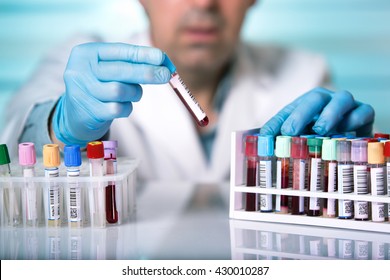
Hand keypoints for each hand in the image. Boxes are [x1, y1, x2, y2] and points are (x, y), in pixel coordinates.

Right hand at [52, 42, 174, 145]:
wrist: (76, 113)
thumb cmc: (100, 85)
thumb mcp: (109, 68)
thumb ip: (131, 63)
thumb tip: (163, 62)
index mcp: (86, 53)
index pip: (118, 51)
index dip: (142, 54)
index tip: (161, 57)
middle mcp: (80, 70)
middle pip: (121, 71)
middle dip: (147, 72)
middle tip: (165, 75)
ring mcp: (82, 92)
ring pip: (120, 91)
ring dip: (134, 93)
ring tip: (134, 94)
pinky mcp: (89, 111)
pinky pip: (118, 109)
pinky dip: (126, 107)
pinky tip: (123, 106)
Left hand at [259, 87, 374, 136]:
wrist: (353, 139)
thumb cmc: (322, 138)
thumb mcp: (301, 139)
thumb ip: (283, 141)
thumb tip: (263, 147)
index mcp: (305, 105)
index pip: (288, 111)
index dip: (275, 124)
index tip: (266, 138)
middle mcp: (325, 101)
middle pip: (313, 99)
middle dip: (300, 114)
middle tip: (290, 131)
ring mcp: (346, 105)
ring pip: (341, 99)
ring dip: (329, 113)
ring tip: (320, 130)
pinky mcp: (364, 113)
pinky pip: (363, 110)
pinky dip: (354, 119)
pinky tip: (345, 130)